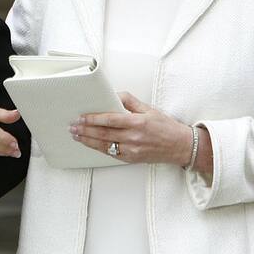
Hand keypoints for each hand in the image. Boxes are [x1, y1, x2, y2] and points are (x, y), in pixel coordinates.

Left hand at [70, 92, 196, 166]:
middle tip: (73, 126)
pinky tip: (90, 144)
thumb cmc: (166, 127)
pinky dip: (98, 148)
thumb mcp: (149, 108)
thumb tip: (113, 95)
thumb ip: (130, 101)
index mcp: (137, 122)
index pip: (110, 119)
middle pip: (103, 133)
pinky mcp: (131, 159)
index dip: (93, 119)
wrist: (180, 146)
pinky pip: (110, 154)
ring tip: (76, 135)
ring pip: (104, 145)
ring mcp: (131, 150)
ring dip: (87, 140)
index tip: (82, 117)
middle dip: (85, 130)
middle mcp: (133, 137)